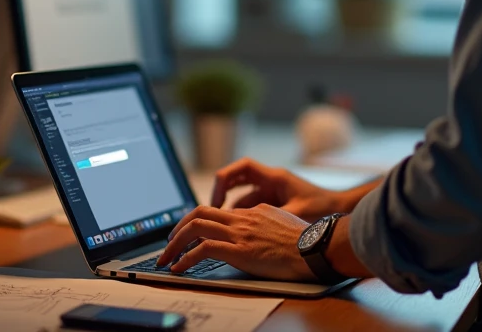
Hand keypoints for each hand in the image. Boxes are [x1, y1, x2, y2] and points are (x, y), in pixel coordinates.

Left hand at [154, 204, 314, 280]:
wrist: (315, 248)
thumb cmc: (306, 242)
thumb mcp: (283, 223)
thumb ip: (266, 223)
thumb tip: (258, 232)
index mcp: (253, 212)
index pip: (216, 211)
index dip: (197, 222)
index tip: (188, 234)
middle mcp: (242, 218)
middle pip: (199, 213)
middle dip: (178, 228)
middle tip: (169, 243)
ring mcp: (240, 233)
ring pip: (196, 227)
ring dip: (175, 243)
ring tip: (166, 258)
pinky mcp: (239, 250)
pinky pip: (204, 249)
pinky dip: (186, 259)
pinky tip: (179, 269)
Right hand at [211, 158, 343, 219]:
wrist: (340, 209)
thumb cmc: (322, 209)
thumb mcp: (296, 212)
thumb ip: (272, 216)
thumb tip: (247, 225)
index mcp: (275, 178)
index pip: (243, 168)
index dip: (225, 179)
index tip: (217, 199)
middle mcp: (272, 181)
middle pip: (238, 179)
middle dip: (223, 195)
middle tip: (212, 214)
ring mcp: (273, 191)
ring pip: (244, 196)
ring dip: (233, 209)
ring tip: (223, 227)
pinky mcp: (275, 202)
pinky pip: (253, 205)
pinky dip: (244, 216)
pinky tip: (240, 231)